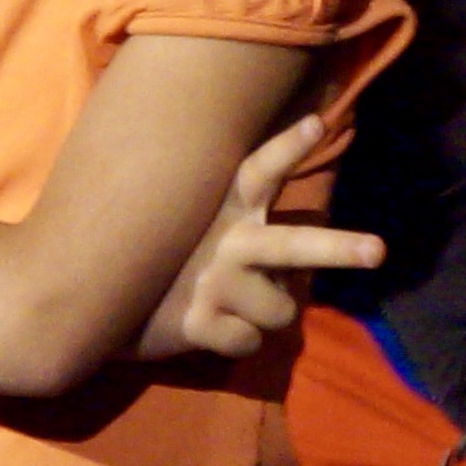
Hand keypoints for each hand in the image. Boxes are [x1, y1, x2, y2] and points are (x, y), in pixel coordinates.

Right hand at [128, 115, 384, 361]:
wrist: (86, 299)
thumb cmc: (156, 256)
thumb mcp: (190, 223)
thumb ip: (236, 220)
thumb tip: (291, 249)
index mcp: (224, 209)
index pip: (259, 170)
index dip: (287, 147)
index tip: (317, 123)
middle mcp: (224, 241)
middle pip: (292, 245)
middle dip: (339, 248)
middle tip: (379, 251)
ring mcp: (211, 283)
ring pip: (281, 310)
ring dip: (264, 313)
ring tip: (229, 304)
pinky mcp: (196, 323)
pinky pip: (249, 342)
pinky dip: (235, 341)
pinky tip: (206, 329)